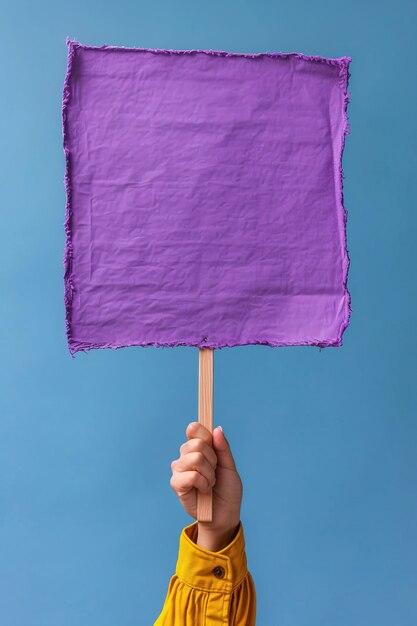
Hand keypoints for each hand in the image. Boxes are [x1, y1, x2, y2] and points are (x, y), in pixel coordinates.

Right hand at [170, 422, 242, 550]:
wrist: (225, 514)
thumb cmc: (227, 490)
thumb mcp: (229, 466)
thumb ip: (223, 448)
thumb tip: (217, 429)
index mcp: (198, 448)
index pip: (193, 429)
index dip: (204, 433)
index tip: (213, 445)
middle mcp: (186, 456)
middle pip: (196, 443)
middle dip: (213, 459)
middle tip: (215, 472)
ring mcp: (179, 469)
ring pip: (195, 458)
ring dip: (209, 473)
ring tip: (210, 482)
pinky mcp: (176, 484)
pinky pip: (191, 475)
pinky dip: (203, 483)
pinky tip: (204, 490)